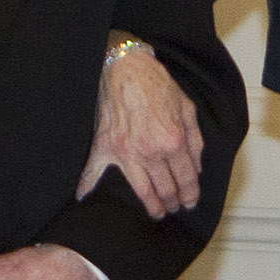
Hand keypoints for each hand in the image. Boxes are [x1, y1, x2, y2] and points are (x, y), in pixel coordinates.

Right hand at [79, 44, 203, 219]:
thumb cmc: (155, 84)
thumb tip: (196, 167)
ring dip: (151, 205)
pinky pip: (93, 171)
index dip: (191, 194)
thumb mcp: (187, 108)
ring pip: (141, 190)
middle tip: (175, 207)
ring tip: (157, 212)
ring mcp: (126, 152)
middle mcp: (150, 151)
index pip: (187, 178)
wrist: (126, 67)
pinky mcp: (105, 146)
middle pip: (166, 189)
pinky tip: (83, 198)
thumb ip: (195, 141)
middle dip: (173, 202)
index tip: (190, 202)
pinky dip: (86, 186)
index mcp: (173, 141)